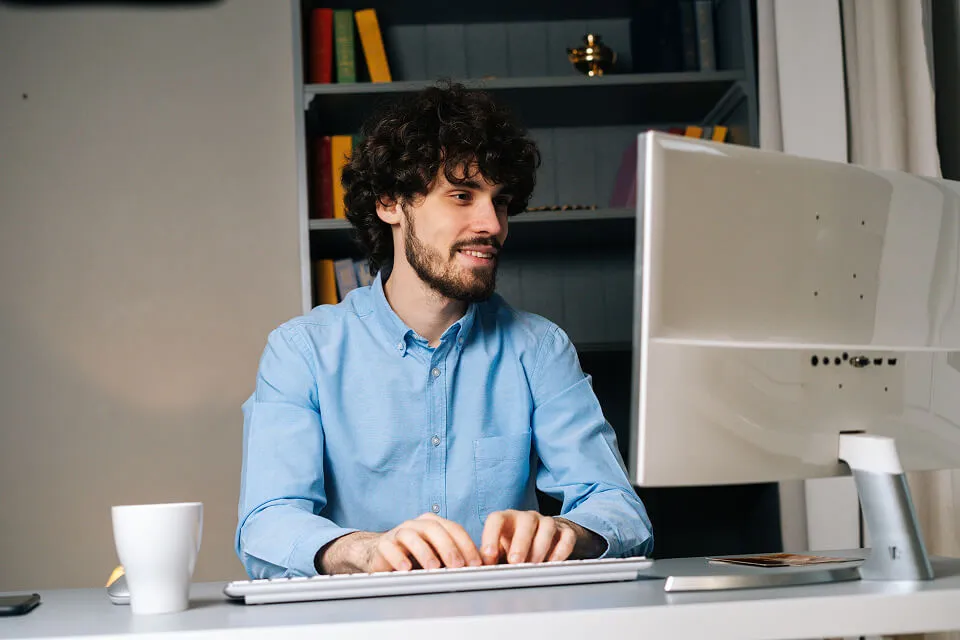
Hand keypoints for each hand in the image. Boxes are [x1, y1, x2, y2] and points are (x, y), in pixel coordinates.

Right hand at [318, 513, 482, 573]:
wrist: (380, 553)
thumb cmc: (414, 555)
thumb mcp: (437, 554)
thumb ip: (454, 557)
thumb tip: (479, 568)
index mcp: (433, 523)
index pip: (453, 529)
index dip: (466, 545)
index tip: (475, 563)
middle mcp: (417, 524)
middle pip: (434, 529)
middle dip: (448, 548)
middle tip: (457, 566)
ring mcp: (399, 532)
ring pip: (412, 536)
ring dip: (424, 552)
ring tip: (433, 567)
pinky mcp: (383, 544)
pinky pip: (390, 547)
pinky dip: (398, 557)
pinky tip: (406, 568)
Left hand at [480, 510, 605, 564]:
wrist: (546, 537)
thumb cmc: (516, 545)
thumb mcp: (500, 549)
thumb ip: (490, 558)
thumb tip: (475, 570)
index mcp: (507, 519)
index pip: (496, 519)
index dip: (491, 536)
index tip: (488, 557)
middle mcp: (527, 518)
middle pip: (525, 521)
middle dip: (520, 543)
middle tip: (515, 562)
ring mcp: (547, 522)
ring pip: (547, 526)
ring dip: (540, 547)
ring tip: (534, 565)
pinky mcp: (565, 531)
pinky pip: (566, 536)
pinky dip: (560, 550)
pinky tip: (553, 563)